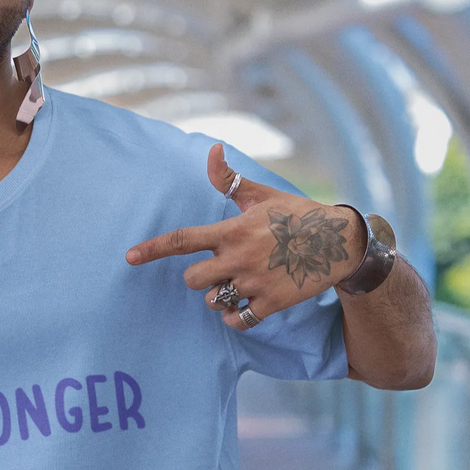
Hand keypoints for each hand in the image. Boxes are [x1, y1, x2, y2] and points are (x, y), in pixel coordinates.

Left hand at [125, 143, 361, 329]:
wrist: (340, 241)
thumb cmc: (296, 214)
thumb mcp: (261, 194)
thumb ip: (229, 179)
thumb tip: (211, 148)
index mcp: (232, 230)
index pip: (183, 240)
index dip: (153, 249)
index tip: (129, 257)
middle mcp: (239, 258)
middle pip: (192, 279)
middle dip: (198, 277)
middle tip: (219, 270)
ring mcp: (254, 283)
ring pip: (213, 301)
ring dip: (218, 297)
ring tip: (239, 284)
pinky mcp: (271, 303)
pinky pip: (237, 321)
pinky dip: (235, 318)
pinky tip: (243, 308)